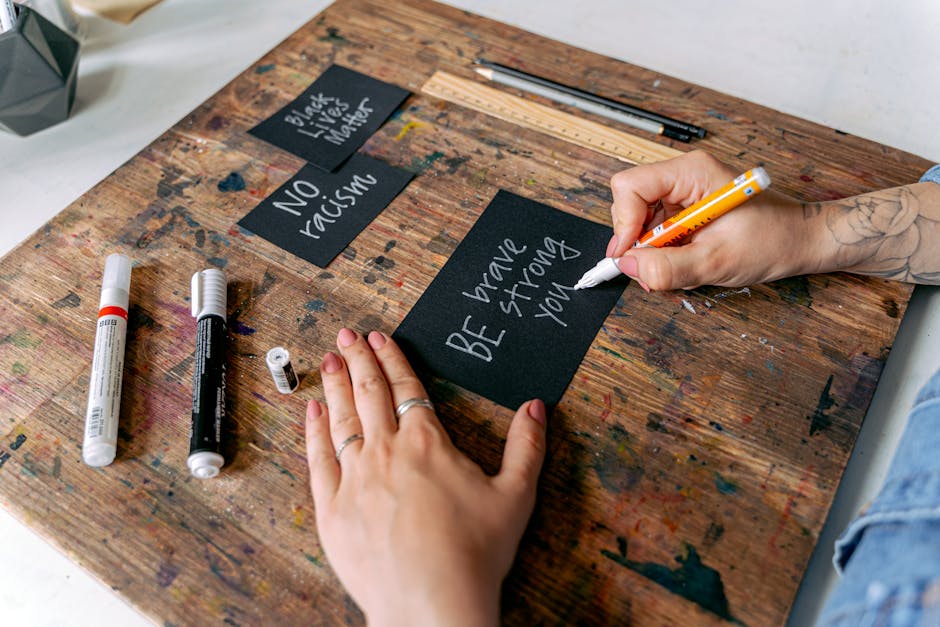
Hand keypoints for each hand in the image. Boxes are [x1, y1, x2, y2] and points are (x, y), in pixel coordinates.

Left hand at [305, 328, 546, 626]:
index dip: (392, 358)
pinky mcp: (332, 509)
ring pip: (340, 419)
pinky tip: (311, 411)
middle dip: (358, 359)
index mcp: (427, 443)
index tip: (380, 337)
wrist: (430, 603)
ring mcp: (354, 479)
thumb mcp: (516, 495)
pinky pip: (318, 459)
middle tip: (347, 333)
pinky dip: (313, 431)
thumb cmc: (474, 553)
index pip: (405, 387)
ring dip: (334, 384)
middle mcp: (386, 452)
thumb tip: (535, 407)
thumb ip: (527, 446)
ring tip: (328, 358)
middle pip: (368, 393)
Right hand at [607, 150, 814, 289]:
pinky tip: (688, 259)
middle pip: (630, 203)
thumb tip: (629, 265)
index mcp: (692, 172)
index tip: (631, 254)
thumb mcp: (717, 261)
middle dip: (638, 241)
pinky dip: (664, 252)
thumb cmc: (774, 240)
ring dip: (652, 250)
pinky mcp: (687, 209)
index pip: (630, 186)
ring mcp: (685, 193)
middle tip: (656, 268)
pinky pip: (656, 230)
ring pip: (640, 220)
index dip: (623, 222)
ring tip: (683, 264)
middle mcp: (685, 176)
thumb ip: (668, 267)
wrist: (803, 241)